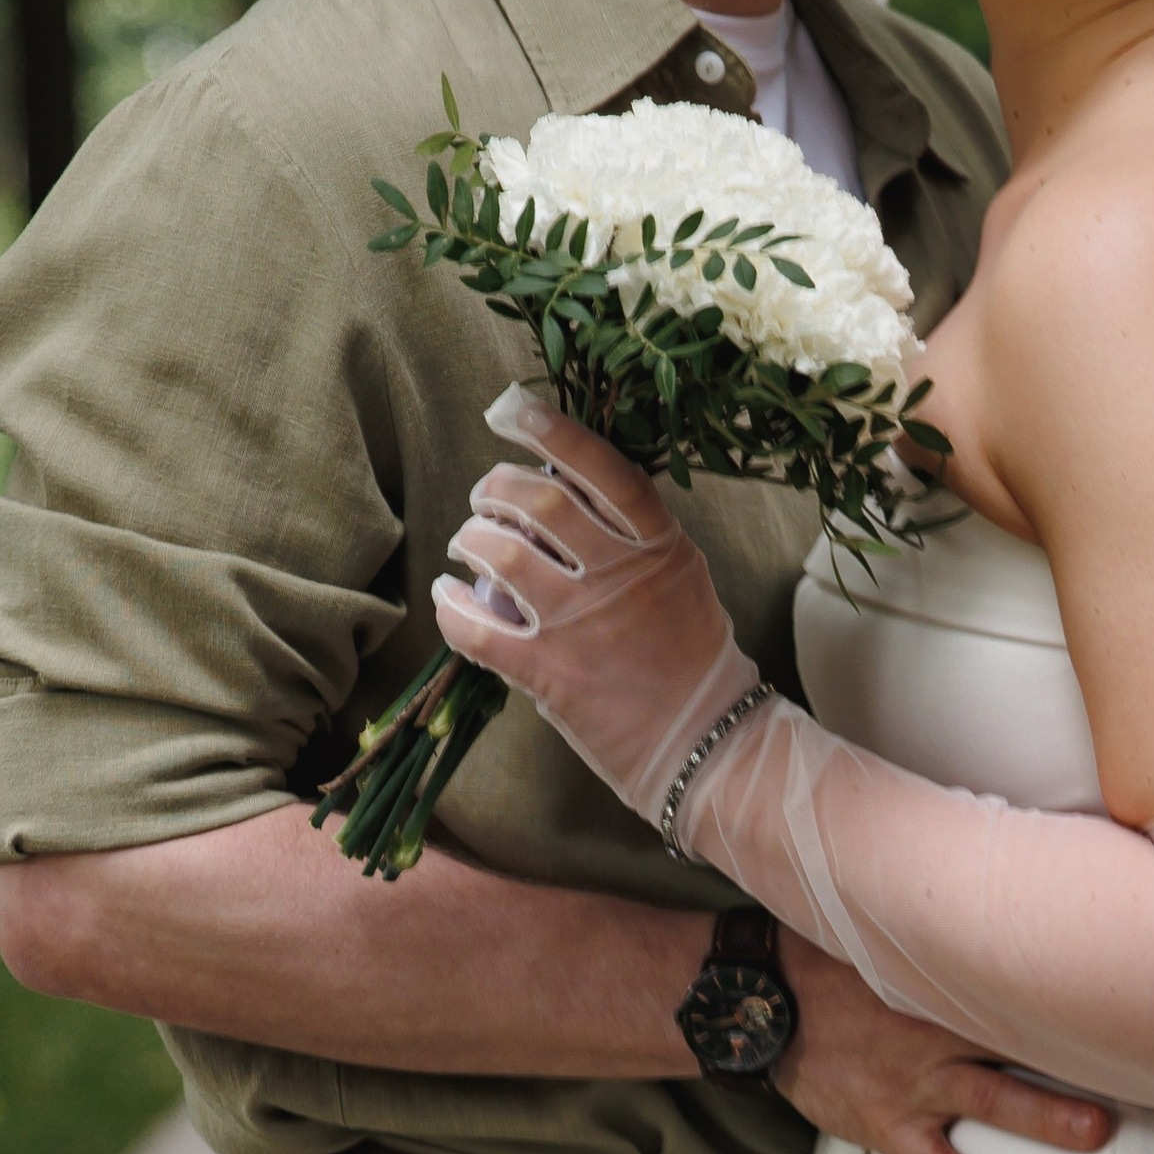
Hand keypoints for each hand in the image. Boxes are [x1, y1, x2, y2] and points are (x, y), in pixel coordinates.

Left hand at [433, 388, 754, 818]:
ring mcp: (581, 624)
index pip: (603, 469)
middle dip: (495, 487)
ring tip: (468, 545)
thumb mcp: (681, 578)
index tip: (514, 412)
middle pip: (539, 501)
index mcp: (659, 545)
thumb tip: (558, 496)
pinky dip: (450, 606)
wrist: (706, 741)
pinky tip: (447, 598)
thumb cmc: (692, 658)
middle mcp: (620, 575)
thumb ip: (632, 537)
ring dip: (471, 540)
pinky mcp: (550, 673)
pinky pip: (478, 628)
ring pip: (501, 554)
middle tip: (484, 498)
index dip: (553, 432)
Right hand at [774, 932, 1111, 1153]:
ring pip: (992, 1098)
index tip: (1129, 988)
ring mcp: (916, 1079)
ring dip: (1043, 1116)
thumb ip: (943, 937)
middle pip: (1024, 1041)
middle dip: (1080, 1053)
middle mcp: (940, 1030)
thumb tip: (1000, 906)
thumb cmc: (827, 969)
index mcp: (944, 983)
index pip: (1022, 981)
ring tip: (1090, 1132)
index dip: (1076, 986)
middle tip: (1135, 1063)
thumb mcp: (887, 939)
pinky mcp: (886, 1121)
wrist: (760, 1003)